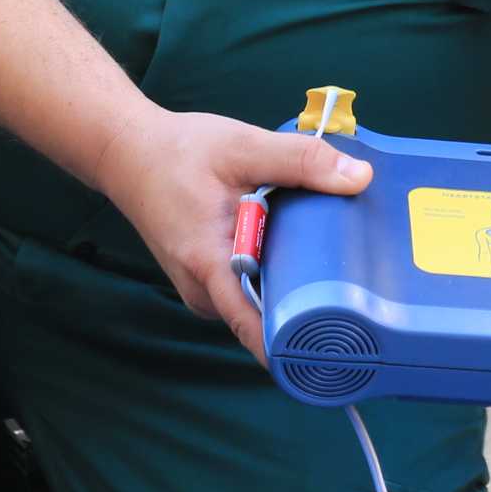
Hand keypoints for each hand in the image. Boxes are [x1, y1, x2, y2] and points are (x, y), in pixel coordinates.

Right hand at [91, 108, 371, 359]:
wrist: (128, 153)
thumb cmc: (179, 152)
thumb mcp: (244, 147)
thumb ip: (301, 162)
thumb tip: (359, 178)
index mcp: (210, 266)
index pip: (257, 328)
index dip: (300, 343)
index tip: (345, 344)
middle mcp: (206, 291)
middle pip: (271, 316)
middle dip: (314, 304)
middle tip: (362, 283)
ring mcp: (208, 289)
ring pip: (264, 301)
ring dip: (297, 285)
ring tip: (337, 259)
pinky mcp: (212, 278)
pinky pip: (254, 286)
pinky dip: (278, 270)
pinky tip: (303, 249)